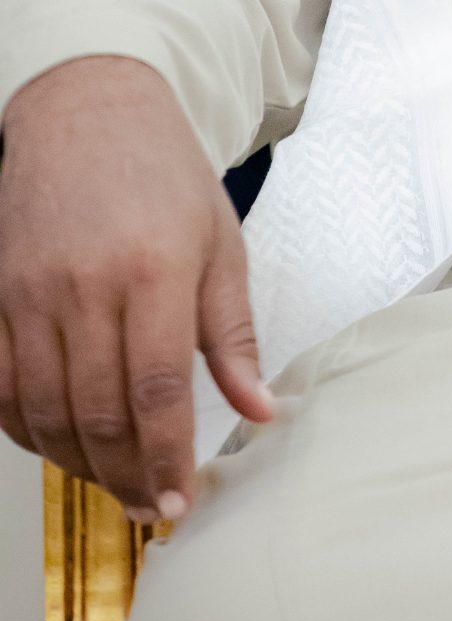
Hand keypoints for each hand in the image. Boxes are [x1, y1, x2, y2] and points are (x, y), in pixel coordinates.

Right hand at [0, 57, 273, 520]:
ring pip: (45, 412)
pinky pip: (1, 389)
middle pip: (99, 414)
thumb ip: (233, 334)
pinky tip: (60, 445)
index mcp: (154, 272)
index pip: (157, 393)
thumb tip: (258, 411)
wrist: (89, 112)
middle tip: (153, 507)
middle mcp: (86, 287)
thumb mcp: (220, 242)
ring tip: (116, 485)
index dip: (166, 460)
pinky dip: (27, 430)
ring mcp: (30, 294)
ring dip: (80, 464)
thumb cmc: (162, 174)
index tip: (180, 502)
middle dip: (127, 478)